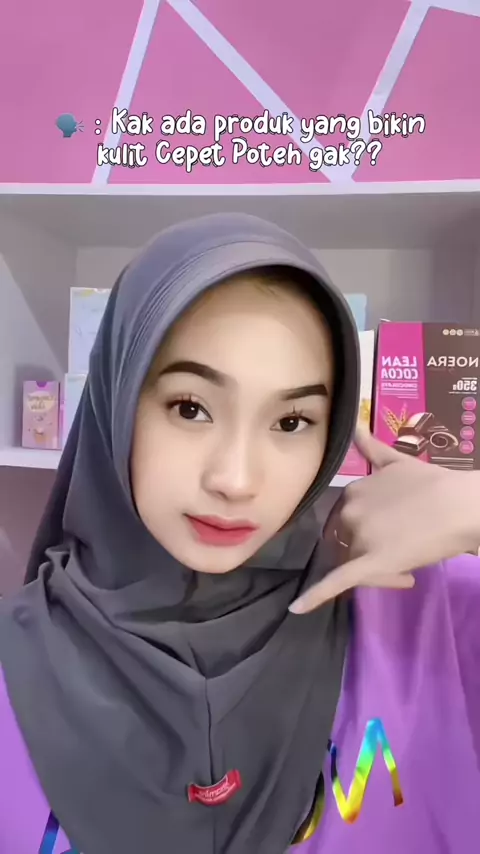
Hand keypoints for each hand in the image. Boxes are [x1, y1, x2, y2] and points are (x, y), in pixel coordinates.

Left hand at [289, 428, 479, 613]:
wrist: (458, 505)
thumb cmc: (434, 485)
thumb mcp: (396, 461)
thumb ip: (371, 448)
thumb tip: (354, 427)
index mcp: (351, 492)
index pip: (345, 523)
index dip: (365, 534)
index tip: (393, 537)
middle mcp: (348, 513)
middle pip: (347, 546)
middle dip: (368, 554)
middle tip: (404, 556)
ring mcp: (357, 538)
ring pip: (354, 565)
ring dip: (378, 573)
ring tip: (409, 569)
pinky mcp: (366, 564)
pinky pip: (336, 582)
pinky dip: (314, 597)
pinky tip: (296, 609)